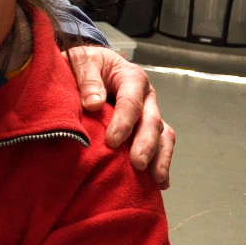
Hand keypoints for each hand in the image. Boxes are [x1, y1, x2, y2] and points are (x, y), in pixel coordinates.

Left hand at [66, 45, 173, 188]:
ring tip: (156, 179)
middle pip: (152, 122)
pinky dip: (161, 162)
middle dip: (146, 144)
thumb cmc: (86, 63)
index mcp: (131, 78)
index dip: (124, 122)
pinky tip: (159, 183)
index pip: (132, 102)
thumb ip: (87, 79)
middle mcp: (146, 97)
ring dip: (160, 157)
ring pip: (163, 136)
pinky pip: (160, 145)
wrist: (90, 64)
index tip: (112, 141)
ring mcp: (149, 113)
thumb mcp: (83, 61)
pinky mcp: (146, 127)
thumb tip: (93, 104)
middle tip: (137, 164)